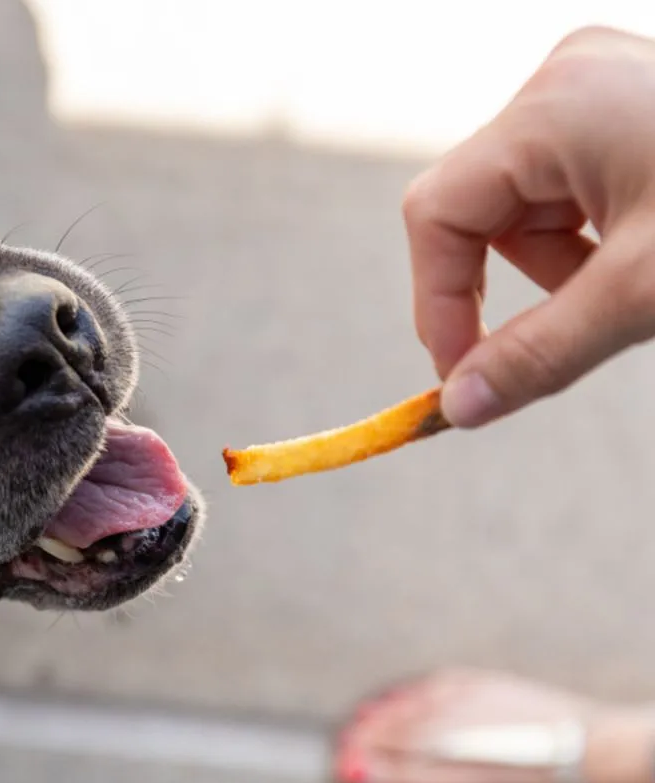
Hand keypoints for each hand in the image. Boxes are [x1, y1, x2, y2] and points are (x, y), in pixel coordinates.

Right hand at [403, 26, 654, 426]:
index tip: (464, 377)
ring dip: (560, 264)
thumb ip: (537, 355)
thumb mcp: (643, 297)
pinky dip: (590, 237)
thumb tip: (457, 409)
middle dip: (520, 282)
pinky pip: (568, 184)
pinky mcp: (623, 105)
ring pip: (524, 203)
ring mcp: (595, 86)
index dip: (439, 302)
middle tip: (581, 325)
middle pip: (480, 208)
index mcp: (551, 110)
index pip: (438, 214)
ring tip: (634, 281)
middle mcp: (562, 83)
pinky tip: (644, 249)